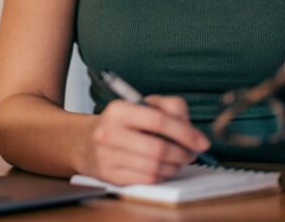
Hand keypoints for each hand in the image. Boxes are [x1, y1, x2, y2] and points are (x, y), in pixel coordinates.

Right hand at [74, 95, 211, 185]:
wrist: (84, 142)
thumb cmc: (121, 123)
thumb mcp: (142, 105)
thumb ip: (170, 108)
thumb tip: (193, 133)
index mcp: (118, 110)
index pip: (158, 120)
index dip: (185, 132)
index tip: (201, 142)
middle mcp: (109, 133)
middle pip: (158, 149)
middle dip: (182, 154)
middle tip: (191, 154)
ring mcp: (107, 156)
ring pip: (155, 168)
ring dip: (174, 167)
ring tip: (177, 160)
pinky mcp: (109, 175)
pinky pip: (146, 180)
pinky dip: (161, 176)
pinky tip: (162, 168)